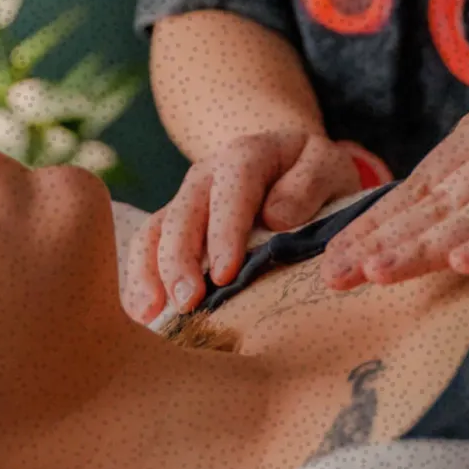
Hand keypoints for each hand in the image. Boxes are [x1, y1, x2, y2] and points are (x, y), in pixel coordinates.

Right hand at [121, 128, 361, 322]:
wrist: (292, 164)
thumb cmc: (313, 172)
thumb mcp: (328, 164)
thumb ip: (310, 183)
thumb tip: (276, 218)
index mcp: (247, 156)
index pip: (231, 191)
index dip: (225, 232)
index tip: (226, 274)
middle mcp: (207, 175)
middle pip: (184, 213)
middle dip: (181, 259)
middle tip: (189, 302)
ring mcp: (186, 199)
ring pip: (156, 230)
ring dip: (151, 272)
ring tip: (153, 313)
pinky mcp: (174, 225)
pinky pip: (147, 246)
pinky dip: (140, 277)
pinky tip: (144, 312)